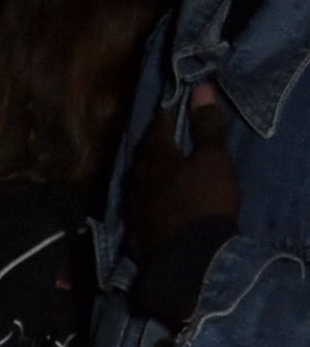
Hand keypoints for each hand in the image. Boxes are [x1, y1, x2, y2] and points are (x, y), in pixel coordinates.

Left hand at [124, 82, 237, 265]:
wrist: (190, 258)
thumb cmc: (204, 202)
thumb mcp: (213, 159)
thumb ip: (207, 125)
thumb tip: (201, 88)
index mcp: (157, 159)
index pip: (157, 131)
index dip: (164, 119)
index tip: (168, 110)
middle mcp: (138, 181)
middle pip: (143, 158)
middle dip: (152, 148)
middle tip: (160, 141)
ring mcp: (134, 210)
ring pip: (138, 184)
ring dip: (147, 176)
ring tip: (157, 172)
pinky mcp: (137, 234)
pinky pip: (139, 210)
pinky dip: (147, 202)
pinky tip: (152, 206)